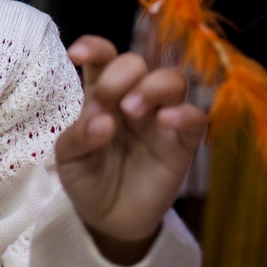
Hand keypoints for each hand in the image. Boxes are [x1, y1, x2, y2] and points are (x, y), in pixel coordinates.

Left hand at [56, 36, 206, 265]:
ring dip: (151, 86)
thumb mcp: (69, 159)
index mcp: (101, 93)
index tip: (76, 54)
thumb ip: (79, 137)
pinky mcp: (183, 143)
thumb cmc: (87, 178)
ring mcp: (160, 118)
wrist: (108, 219)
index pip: (103, 56)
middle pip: (136, 62)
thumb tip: (102, 121)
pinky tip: (165, 122)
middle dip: (119, 75)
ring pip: (172, 79)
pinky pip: (197, 116)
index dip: (93, 47)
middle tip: (107, 103)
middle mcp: (132, 98)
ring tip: (131, 111)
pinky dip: (184, 113)